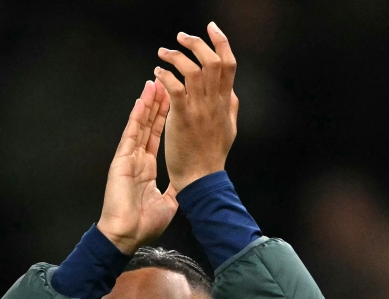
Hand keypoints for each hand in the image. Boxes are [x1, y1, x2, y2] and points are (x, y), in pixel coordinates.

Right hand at [97, 80, 178, 254]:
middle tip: (164, 82)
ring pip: (140, 125)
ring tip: (154, 83)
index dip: (164, 118)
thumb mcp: (168, 204)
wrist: (126, 234)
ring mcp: (128, 158)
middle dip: (157, 104)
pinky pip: (131, 134)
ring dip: (148, 104)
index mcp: (147, 169)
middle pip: (149, 125)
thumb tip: (187, 183)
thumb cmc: (144, 224)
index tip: (172, 100)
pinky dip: (136, 117)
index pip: (157, 137)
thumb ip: (176, 189)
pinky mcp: (121, 160)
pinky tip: (142, 101)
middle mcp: (137, 159)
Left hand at [155, 22, 238, 192]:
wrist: (202, 180)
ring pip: (193, 70)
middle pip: (212, 61)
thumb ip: (229, 107)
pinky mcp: (183, 119)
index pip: (229, 64)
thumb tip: (230, 91)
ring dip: (176, 57)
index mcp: (225, 103)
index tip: (211, 28)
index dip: (221, 42)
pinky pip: (175, 88)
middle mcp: (215, 103)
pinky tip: (157, 74)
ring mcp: (199, 110)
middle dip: (196, 44)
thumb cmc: (212, 157)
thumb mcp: (229, 129)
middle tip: (181, 37)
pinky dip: (166, 76)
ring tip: (163, 53)